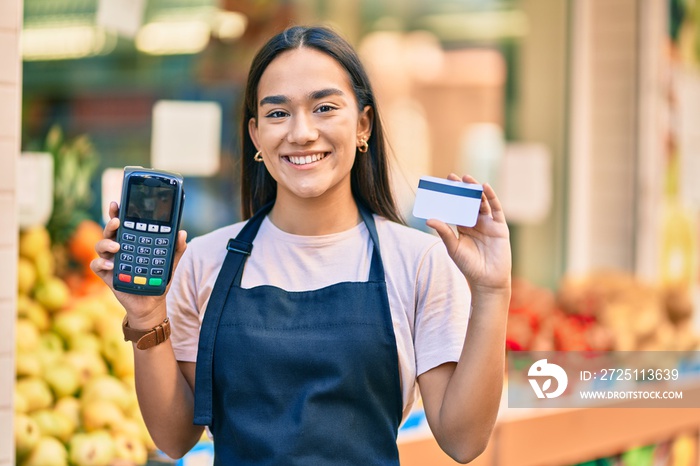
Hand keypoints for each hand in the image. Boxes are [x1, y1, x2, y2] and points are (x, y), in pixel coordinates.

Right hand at [90, 201, 187, 327]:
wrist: (151, 304)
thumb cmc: (158, 280)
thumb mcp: (170, 263)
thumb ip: (176, 248)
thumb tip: (182, 233)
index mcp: (132, 241)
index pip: (124, 223)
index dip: (118, 213)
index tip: (117, 204)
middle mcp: (119, 248)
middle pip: (110, 231)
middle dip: (111, 223)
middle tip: (117, 222)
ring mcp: (111, 261)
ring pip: (100, 246)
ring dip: (106, 244)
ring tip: (117, 247)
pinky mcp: (106, 275)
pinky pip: (96, 266)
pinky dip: (101, 264)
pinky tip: (110, 266)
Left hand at [426, 174, 510, 293]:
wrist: (487, 280)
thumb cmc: (469, 266)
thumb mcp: (453, 247)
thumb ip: (444, 232)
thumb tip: (429, 219)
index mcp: (463, 227)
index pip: (456, 207)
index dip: (450, 196)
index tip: (442, 185)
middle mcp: (476, 223)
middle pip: (468, 202)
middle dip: (462, 189)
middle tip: (453, 177)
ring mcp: (488, 224)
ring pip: (482, 202)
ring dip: (475, 190)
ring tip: (467, 179)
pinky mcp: (500, 227)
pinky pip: (496, 209)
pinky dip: (492, 197)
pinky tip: (485, 187)